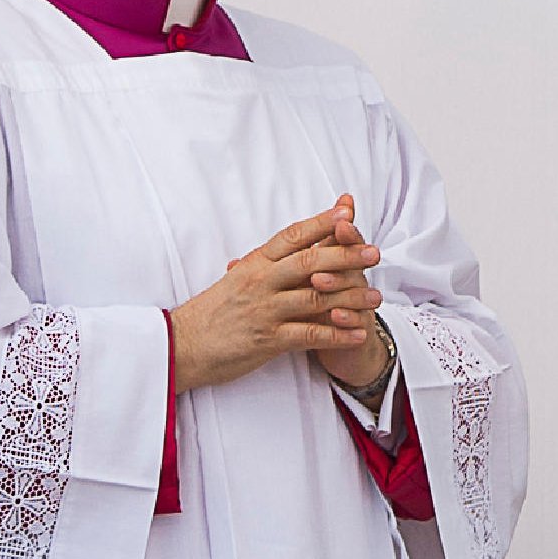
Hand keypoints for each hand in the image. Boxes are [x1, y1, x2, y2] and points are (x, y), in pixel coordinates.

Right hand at [170, 198, 385, 394]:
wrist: (181, 345)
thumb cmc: (212, 314)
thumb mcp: (236, 280)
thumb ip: (265, 265)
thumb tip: (290, 249)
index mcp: (254, 264)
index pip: (292, 236)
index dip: (321, 223)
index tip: (347, 213)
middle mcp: (260, 282)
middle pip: (310, 262)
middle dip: (345, 255)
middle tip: (374, 253)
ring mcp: (265, 310)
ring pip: (316, 298)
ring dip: (350, 298)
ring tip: (376, 297)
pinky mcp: (268, 339)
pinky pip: (309, 334)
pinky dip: (337, 334)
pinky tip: (359, 333)